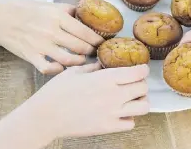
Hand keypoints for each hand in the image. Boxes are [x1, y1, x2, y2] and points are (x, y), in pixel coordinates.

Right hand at [0, 0, 103, 73]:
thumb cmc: (25, 10)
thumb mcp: (49, 5)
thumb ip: (68, 10)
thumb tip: (87, 13)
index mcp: (57, 16)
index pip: (85, 32)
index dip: (98, 40)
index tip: (103, 43)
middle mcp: (50, 31)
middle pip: (81, 47)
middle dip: (92, 52)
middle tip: (96, 53)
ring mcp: (40, 45)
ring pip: (69, 60)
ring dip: (80, 62)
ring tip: (83, 60)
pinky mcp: (30, 56)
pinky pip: (49, 69)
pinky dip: (58, 70)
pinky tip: (63, 67)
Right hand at [27, 63, 149, 138]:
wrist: (46, 117)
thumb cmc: (57, 92)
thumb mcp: (75, 71)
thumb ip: (94, 67)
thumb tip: (104, 63)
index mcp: (107, 78)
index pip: (138, 72)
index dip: (142, 69)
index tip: (139, 69)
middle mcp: (114, 95)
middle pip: (143, 88)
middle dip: (141, 84)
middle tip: (134, 83)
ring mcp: (113, 113)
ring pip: (144, 107)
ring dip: (140, 101)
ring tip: (131, 99)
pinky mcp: (109, 127)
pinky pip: (131, 123)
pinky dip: (129, 118)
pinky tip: (120, 113)